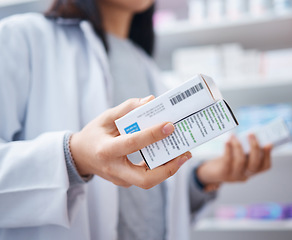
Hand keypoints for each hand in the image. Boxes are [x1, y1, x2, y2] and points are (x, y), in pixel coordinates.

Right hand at [70, 96, 191, 188]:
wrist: (80, 156)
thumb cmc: (94, 134)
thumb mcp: (106, 117)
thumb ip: (127, 108)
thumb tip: (151, 100)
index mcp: (106, 150)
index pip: (132, 144)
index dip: (152, 135)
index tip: (170, 126)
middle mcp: (113, 169)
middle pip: (145, 179)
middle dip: (168, 168)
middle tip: (185, 153)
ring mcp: (120, 179)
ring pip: (148, 182)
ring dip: (169, 169)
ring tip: (184, 154)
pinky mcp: (126, 181)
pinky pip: (146, 178)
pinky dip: (161, 168)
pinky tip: (172, 156)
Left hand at [196, 134, 271, 190]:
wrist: (211, 173)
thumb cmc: (228, 160)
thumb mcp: (239, 156)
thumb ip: (246, 149)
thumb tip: (252, 135)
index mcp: (252, 171)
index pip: (265, 166)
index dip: (268, 155)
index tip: (269, 143)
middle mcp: (245, 175)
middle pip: (254, 164)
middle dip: (254, 148)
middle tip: (251, 134)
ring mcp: (235, 175)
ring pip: (241, 161)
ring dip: (238, 146)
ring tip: (234, 136)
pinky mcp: (223, 173)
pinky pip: (227, 161)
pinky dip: (228, 150)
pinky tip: (227, 141)